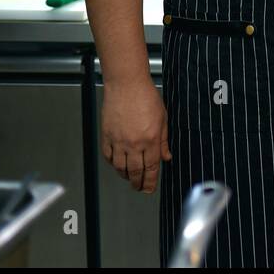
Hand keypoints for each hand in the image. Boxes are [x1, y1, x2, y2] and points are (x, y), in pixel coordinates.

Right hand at [101, 77, 170, 193]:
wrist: (127, 85)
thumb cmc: (146, 96)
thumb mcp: (163, 118)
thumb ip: (164, 140)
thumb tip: (166, 156)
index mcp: (151, 139)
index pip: (152, 168)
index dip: (151, 181)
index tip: (150, 189)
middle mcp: (134, 143)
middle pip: (135, 171)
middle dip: (138, 183)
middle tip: (139, 188)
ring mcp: (119, 141)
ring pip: (120, 167)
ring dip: (125, 176)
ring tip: (129, 178)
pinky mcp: (107, 136)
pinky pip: (108, 156)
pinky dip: (113, 164)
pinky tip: (117, 165)